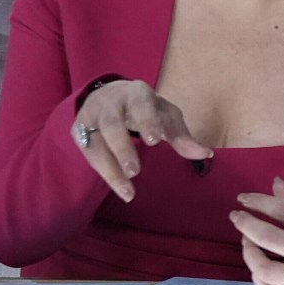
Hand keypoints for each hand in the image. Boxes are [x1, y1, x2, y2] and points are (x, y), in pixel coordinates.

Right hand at [73, 80, 210, 202]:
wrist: (108, 94)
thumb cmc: (145, 108)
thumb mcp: (166, 116)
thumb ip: (181, 136)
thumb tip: (205, 155)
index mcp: (136, 94)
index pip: (141, 105)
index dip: (146, 121)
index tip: (153, 141)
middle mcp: (110, 103)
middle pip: (112, 124)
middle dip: (122, 148)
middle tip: (134, 171)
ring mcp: (91, 116)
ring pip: (95, 142)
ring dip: (110, 168)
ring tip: (127, 191)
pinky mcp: (79, 130)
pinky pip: (88, 153)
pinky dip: (103, 172)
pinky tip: (119, 187)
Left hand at [231, 179, 283, 284]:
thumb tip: (274, 186)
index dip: (259, 203)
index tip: (243, 199)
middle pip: (269, 237)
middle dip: (246, 224)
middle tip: (236, 217)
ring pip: (264, 269)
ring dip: (249, 253)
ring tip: (248, 244)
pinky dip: (258, 278)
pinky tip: (258, 268)